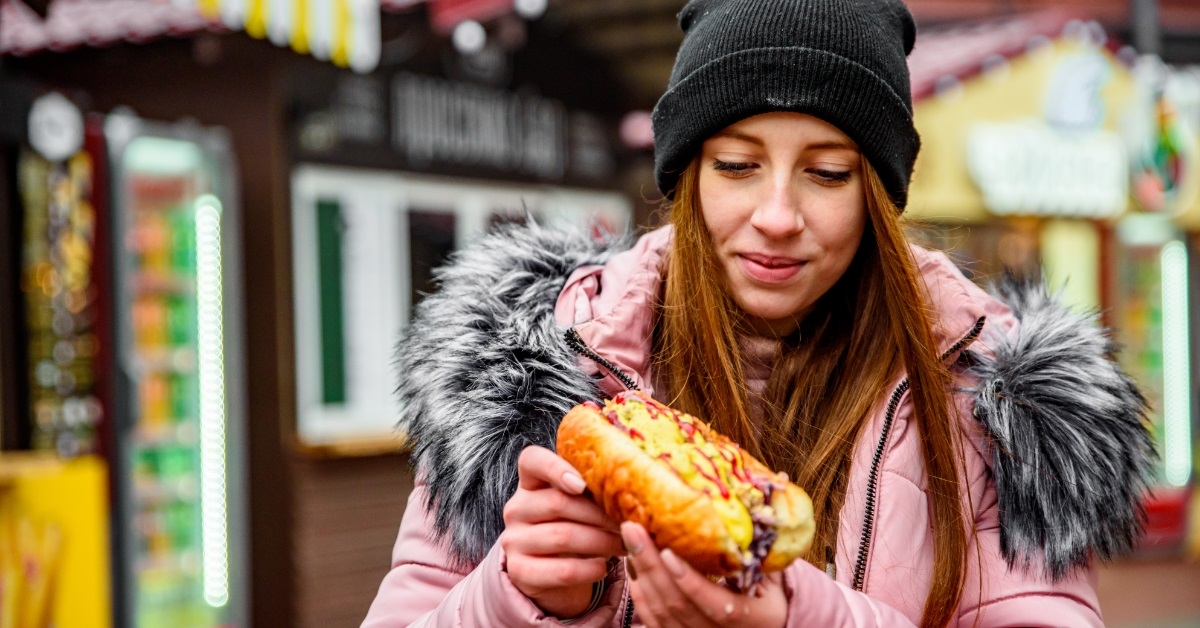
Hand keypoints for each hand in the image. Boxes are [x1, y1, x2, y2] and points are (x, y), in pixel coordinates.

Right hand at [501, 446, 623, 617]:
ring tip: (624, 545)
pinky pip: (562, 570)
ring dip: (602, 542)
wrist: (552, 573)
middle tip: (629, 523)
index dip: (556, 468)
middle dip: (600, 514)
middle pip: (558, 502)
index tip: (582, 484)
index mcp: (530, 482)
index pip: (532, 460)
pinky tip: (603, 567)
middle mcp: (516, 508)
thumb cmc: (574, 527)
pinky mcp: (520, 571)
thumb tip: (634, 486)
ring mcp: (514, 540)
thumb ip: (594, 490)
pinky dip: (589, 569)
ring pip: (563, 536)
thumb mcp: (579, 505)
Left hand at [622, 522, 786, 627]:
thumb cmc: (769, 597)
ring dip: (641, 574)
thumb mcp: (775, 574)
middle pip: (677, 605)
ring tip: (630, 539)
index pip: (715, 604)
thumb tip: (780, 480)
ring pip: (660, 612)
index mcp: (750, 618)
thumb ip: (769, 538)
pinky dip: (639, 591)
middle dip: (651, 565)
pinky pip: (651, 620)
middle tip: (633, 529)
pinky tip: (633, 565)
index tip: (668, 552)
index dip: (690, 581)